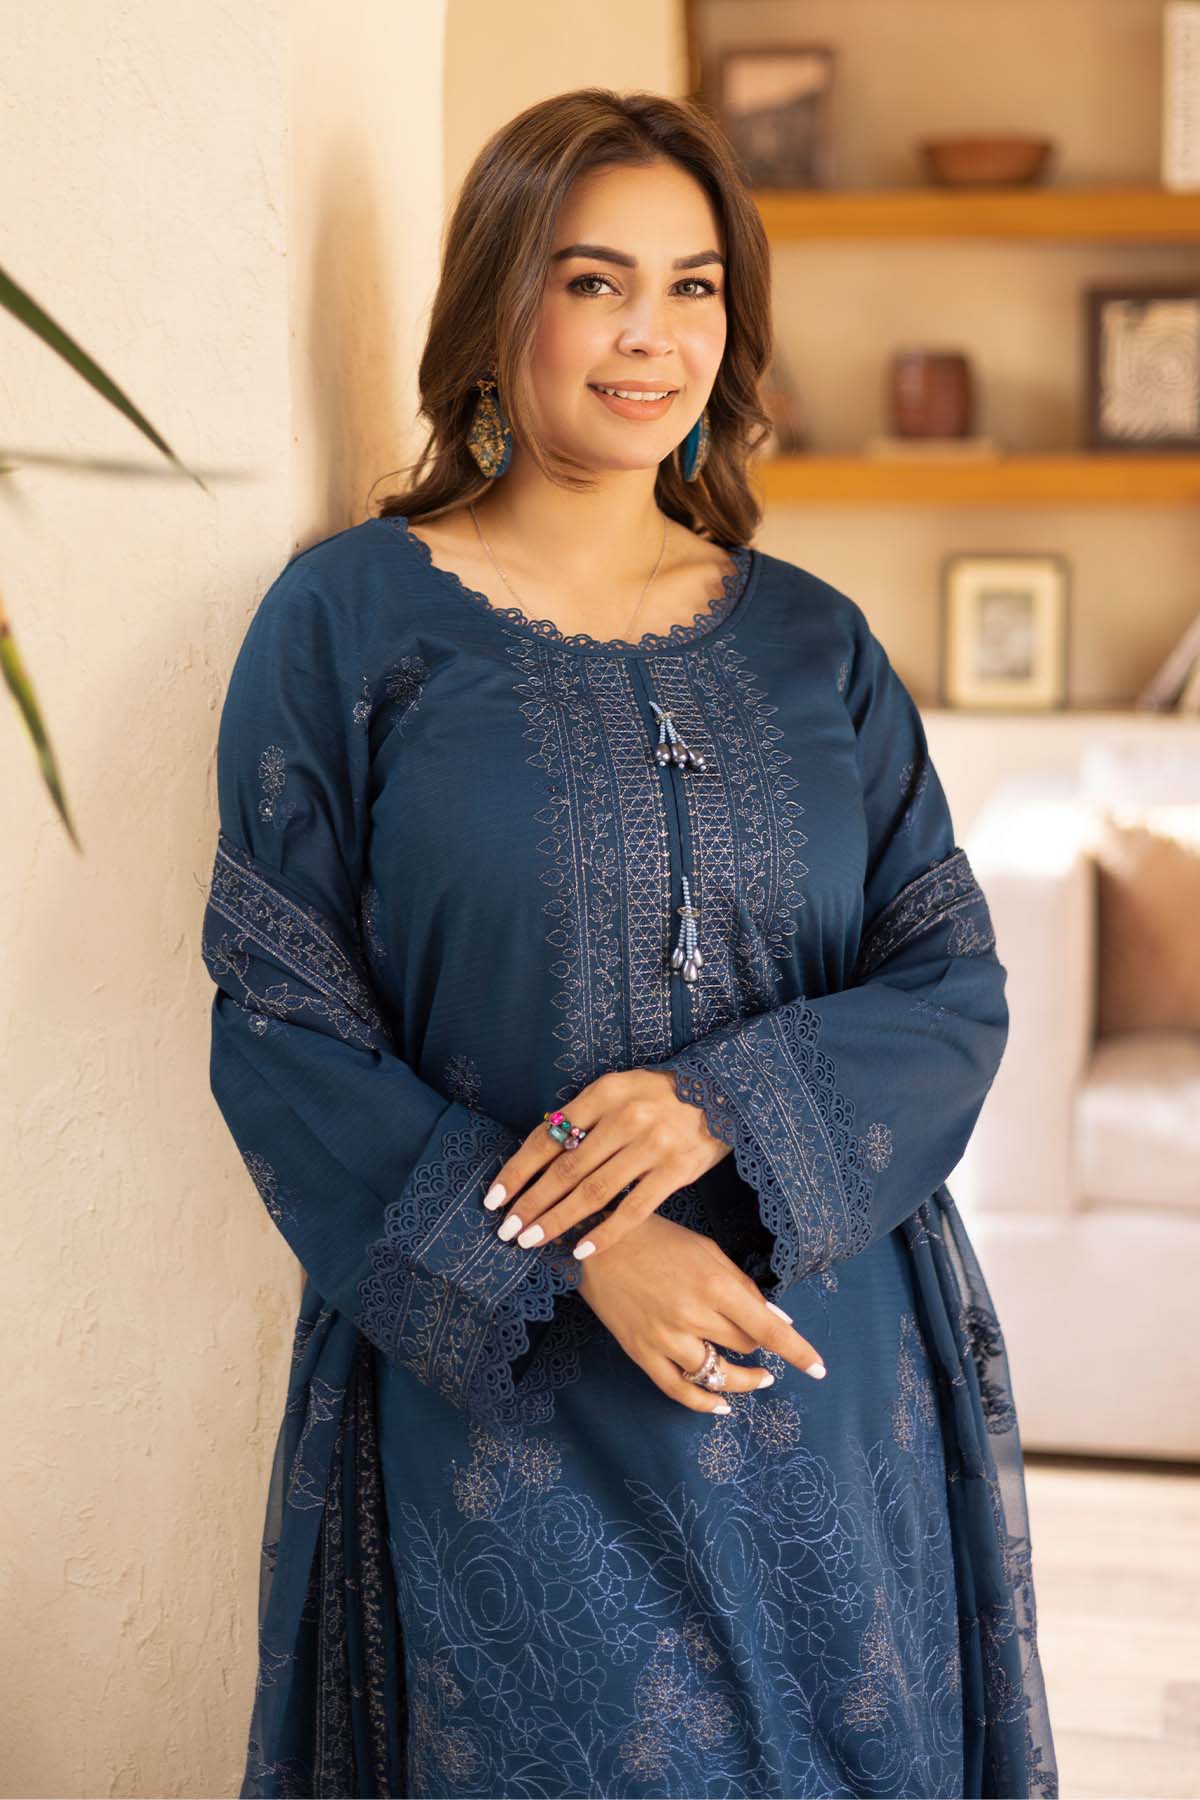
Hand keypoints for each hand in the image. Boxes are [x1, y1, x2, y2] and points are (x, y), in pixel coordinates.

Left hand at [483, 1067, 731, 1259]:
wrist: (724, 1092)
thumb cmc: (660, 1095)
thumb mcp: (620, 1089)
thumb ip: (584, 1116)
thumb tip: (539, 1152)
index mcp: (603, 1092)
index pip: (548, 1136)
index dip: (517, 1171)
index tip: (494, 1198)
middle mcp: (625, 1117)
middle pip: (565, 1169)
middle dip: (531, 1203)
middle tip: (506, 1230)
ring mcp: (652, 1144)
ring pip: (593, 1192)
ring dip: (558, 1220)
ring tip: (532, 1241)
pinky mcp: (676, 1170)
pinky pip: (633, 1209)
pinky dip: (605, 1233)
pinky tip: (582, 1249)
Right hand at [572, 1213, 828, 1412]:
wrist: (599, 1245)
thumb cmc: (660, 1240)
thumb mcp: (708, 1251)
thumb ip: (744, 1286)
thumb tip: (778, 1320)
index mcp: (715, 1285)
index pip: (768, 1329)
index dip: (798, 1352)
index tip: (819, 1369)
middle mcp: (693, 1315)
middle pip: (744, 1347)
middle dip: (760, 1347)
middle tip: (763, 1343)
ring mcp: (665, 1338)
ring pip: (717, 1375)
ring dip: (743, 1380)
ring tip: (757, 1378)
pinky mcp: (642, 1353)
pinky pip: (678, 1390)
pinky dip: (704, 1402)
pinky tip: (722, 1405)